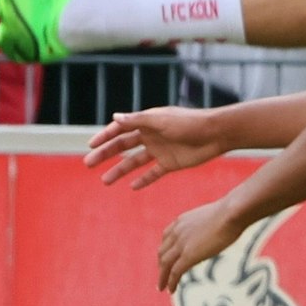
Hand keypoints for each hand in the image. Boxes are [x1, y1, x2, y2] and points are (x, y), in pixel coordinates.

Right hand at [84, 107, 224, 188]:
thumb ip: (137, 121)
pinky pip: (153, 174)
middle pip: (122, 147)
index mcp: (146, 123)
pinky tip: (132, 187)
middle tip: (88, 164)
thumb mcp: (160, 121)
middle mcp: (150, 136)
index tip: (91, 146)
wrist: (217, 134)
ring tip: (105, 181)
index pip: (119, 130)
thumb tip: (114, 118)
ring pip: (133, 162)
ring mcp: (159, 151)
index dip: (104, 137)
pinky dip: (143, 180)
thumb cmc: (189, 123)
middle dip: (105, 154)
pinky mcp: (171, 164)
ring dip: (119, 171)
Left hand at [159, 200, 244, 291]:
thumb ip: (211, 223)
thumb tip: (222, 225)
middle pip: (163, 251)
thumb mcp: (215, 216)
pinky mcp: (189, 255)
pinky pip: (175, 272)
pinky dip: (170, 282)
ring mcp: (181, 244)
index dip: (165, 249)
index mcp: (181, 221)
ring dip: (162, 276)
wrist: (231, 213)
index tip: (165, 257)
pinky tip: (171, 290)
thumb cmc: (231, 212)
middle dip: (161, 264)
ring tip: (161, 287)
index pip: (167, 237)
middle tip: (162, 275)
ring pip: (165, 263)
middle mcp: (177, 232)